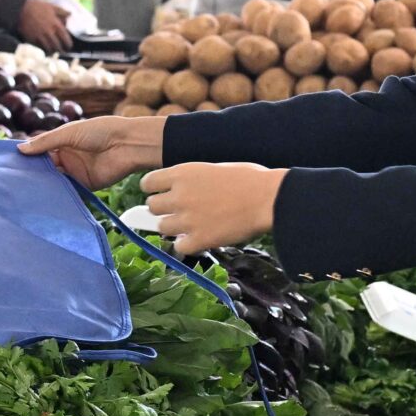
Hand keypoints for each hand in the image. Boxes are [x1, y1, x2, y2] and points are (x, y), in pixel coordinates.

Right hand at [17, 0, 75, 51]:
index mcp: (55, 23)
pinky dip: (42, 49)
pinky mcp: (31, 38)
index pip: (65, 37)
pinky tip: (43, 49)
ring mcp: (40, 35)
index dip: (68, 43)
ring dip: (52, 51)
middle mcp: (48, 31)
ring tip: (53, 51)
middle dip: (61, 50)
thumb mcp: (51, 6)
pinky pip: (39, 47)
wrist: (20, 8)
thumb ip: (61, 11)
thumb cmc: (36, 6)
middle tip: (62, 51)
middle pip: (57, 45)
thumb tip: (70, 14)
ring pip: (48, 48)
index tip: (69, 46)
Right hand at [19, 115, 166, 188]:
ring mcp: (75, 172)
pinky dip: (58, 193)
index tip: (9, 164)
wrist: (127, 144)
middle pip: (44, 167)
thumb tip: (20, 149)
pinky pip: (68, 191)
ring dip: (43, 184)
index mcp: (62, 142)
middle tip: (13, 181)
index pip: (39, 151)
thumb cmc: (100, 131)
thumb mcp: (69, 133)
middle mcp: (66, 157)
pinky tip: (45, 197)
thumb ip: (45, 142)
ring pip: (54, 180)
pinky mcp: (84, 186)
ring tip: (25, 191)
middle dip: (32, 173)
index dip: (27, 157)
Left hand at [139, 162, 284, 254]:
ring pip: (162, 227)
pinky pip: (179, 246)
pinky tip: (199, 238)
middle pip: (152, 207)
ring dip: (173, 228)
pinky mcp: (199, 239)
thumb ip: (193, 180)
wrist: (267, 199)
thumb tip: (182, 190)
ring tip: (190, 225)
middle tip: (178, 211)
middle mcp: (179, 195)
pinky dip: (187, 244)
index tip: (162, 193)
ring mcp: (187, 219)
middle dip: (163, 209)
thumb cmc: (249, 179)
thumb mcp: (214, 168)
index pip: (148, 183)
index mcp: (183, 173)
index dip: (154, 189)